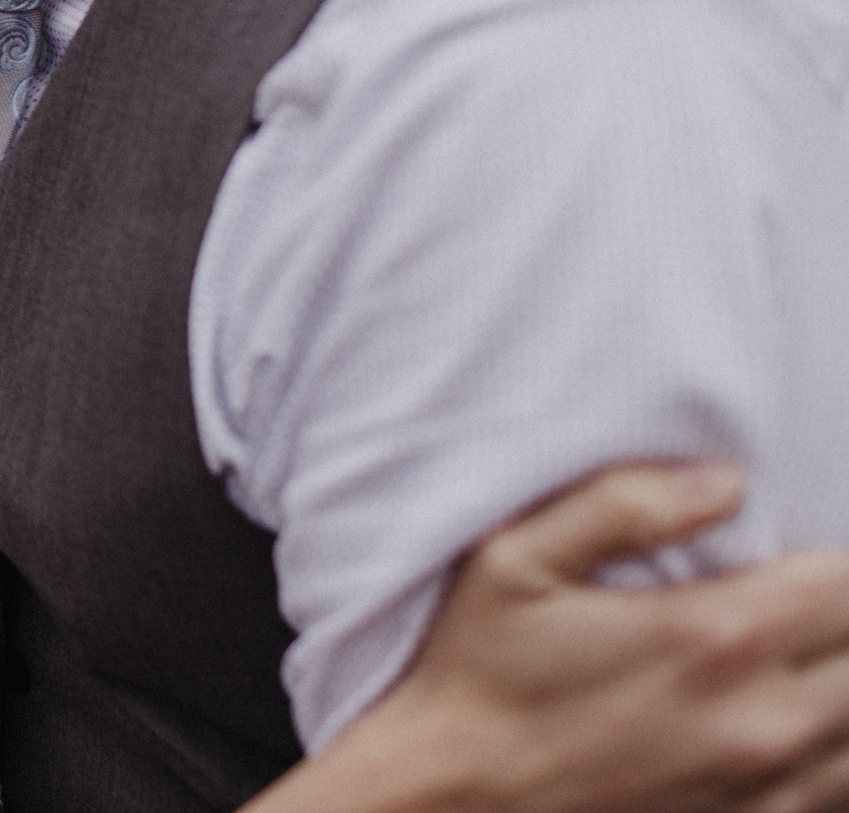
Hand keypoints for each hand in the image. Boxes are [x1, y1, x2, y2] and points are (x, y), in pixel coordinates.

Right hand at [312, 465, 848, 812]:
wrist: (454, 799)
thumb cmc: (479, 674)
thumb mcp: (514, 560)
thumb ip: (620, 505)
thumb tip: (724, 482)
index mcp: (711, 636)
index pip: (848, 585)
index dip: (836, 564)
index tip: (801, 556)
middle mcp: (758, 718)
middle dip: (842, 620)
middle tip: (797, 602)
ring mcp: (765, 785)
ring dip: (839, 683)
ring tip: (799, 659)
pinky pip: (840, 788)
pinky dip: (829, 748)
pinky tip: (785, 718)